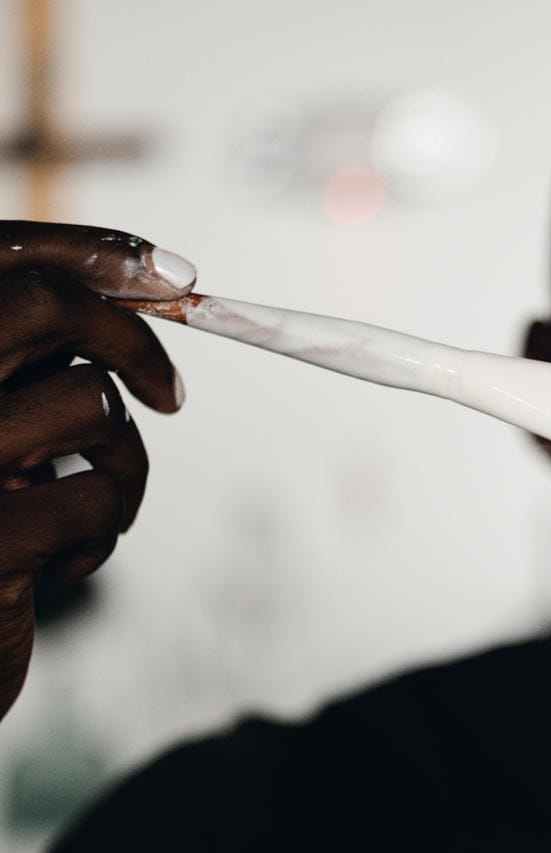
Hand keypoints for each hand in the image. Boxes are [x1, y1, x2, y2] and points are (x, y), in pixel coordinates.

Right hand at [0, 221, 194, 720]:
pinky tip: (66, 562)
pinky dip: (106, 527)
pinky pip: (98, 495)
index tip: (173, 275)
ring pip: (91, 403)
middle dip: (134, 339)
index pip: (0, 254)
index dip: (95, 249)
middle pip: (46, 306)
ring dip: (122, 460)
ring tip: (94, 503)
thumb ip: (33, 354)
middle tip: (171, 397)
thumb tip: (159, 278)